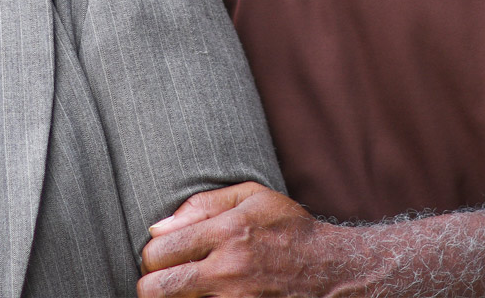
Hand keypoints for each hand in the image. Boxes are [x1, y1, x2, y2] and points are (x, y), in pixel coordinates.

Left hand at [139, 182, 366, 297]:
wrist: (333, 272)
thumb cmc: (288, 229)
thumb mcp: (251, 197)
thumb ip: (201, 205)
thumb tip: (158, 227)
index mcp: (226, 233)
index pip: (160, 250)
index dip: (151, 255)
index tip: (161, 255)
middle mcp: (227, 272)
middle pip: (157, 289)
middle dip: (151, 284)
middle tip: (161, 280)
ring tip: (184, 289)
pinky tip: (203, 297)